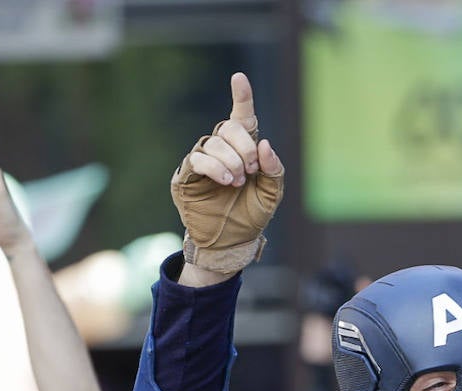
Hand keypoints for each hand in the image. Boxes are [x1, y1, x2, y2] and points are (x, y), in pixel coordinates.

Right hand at [171, 72, 283, 275]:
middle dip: (245, 147)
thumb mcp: (271, 193)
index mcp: (243, 149)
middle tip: (251, 170)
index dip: (241, 97)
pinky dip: (215, 167)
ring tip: (236, 182)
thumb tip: (265, 143)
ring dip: (231, 162)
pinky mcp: (188, 174)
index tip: (239, 78)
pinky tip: (226, 180)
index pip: (242, 117)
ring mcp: (203, 160)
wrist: (232, 241)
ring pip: (215, 143)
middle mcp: (222, 149)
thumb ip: (273, 169)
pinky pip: (199, 159)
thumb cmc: (251, 215)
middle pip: (230, 128)